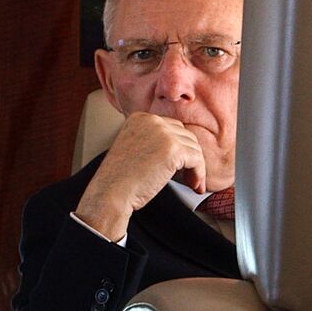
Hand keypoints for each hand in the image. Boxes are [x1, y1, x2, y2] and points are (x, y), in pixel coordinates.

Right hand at [74, 112, 205, 239]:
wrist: (111, 192)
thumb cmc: (119, 179)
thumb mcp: (133, 149)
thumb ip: (153, 142)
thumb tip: (181, 149)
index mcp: (140, 118)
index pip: (171, 128)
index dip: (180, 148)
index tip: (182, 166)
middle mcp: (152, 121)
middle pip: (185, 136)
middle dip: (190, 157)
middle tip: (191, 178)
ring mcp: (163, 133)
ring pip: (193, 148)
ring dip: (196, 168)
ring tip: (193, 184)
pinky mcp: (174, 149)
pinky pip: (197, 160)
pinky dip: (199, 174)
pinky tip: (195, 186)